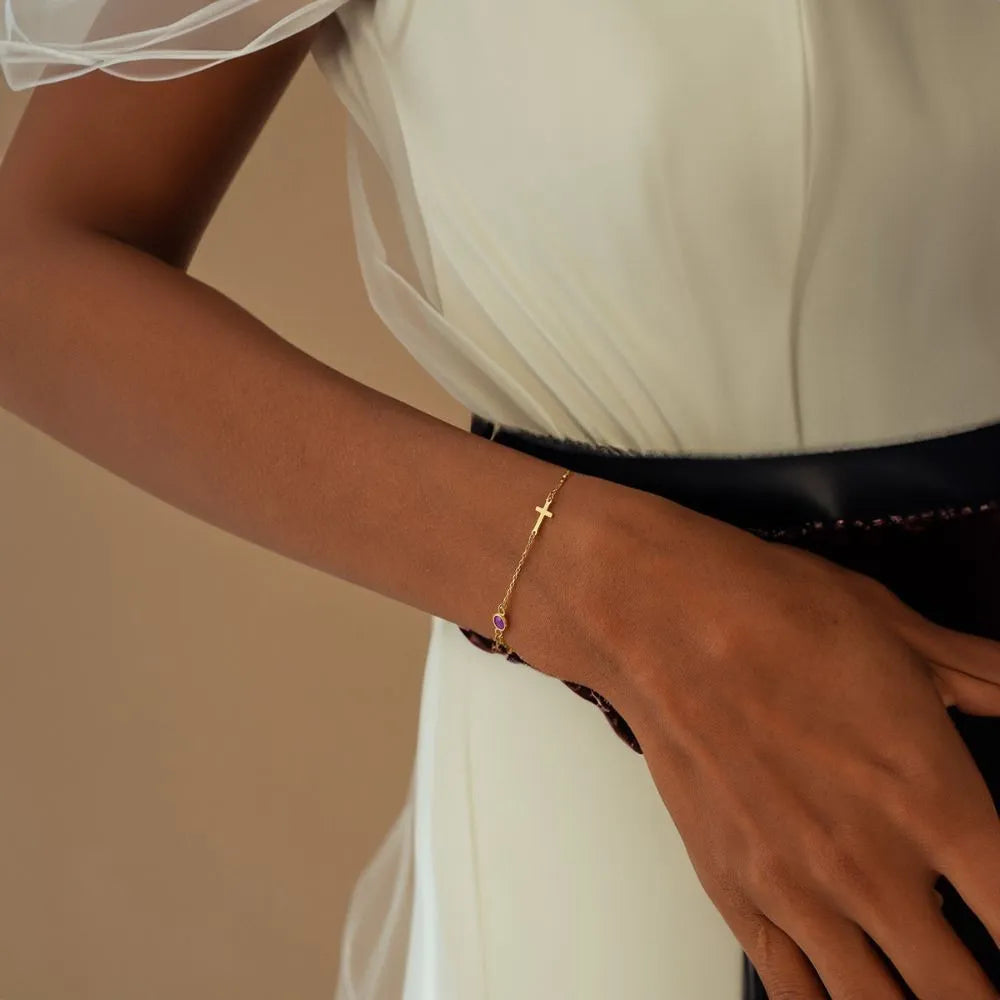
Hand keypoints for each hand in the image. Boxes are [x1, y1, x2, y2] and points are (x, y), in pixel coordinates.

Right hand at [570, 485, 999, 998]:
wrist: (662, 621)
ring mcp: (798, 890)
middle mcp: (871, 866)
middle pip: (964, 995)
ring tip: (925, 989)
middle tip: (982, 981)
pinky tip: (852, 993)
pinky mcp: (737, 892)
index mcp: (934, 801)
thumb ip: (984, 675)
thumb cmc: (771, 616)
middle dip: (982, 997)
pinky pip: (795, 994)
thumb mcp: (900, 631)